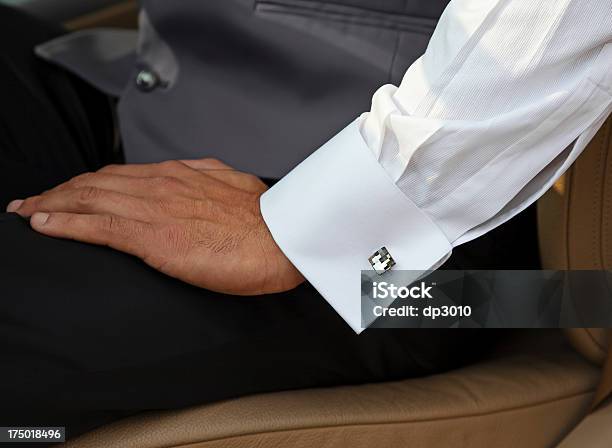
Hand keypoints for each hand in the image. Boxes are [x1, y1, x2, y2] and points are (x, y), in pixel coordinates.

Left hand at [6, 159, 303, 294]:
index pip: (121, 175)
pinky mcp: (152, 236)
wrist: (282, 239)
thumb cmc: (265, 221)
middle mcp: (162, 184)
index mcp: (182, 175)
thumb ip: (210, 178)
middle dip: (59, 190)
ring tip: (27, 210)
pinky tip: (43, 223)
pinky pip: (97, 225)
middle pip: (96, 182)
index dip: (88, 182)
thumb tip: (199, 176)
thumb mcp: (235, 185)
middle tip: (32, 200)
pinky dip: (65, 222)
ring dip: (52, 203)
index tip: (69, 190)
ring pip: (89, 198)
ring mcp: (155, 208)